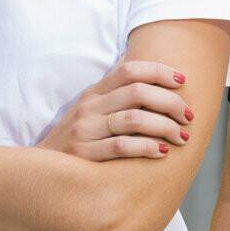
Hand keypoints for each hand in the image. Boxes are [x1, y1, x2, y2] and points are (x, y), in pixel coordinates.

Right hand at [37, 60, 194, 160]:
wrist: (40, 173)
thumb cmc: (75, 138)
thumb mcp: (89, 107)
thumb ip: (112, 87)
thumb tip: (131, 58)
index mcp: (94, 92)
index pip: (129, 70)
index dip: (159, 71)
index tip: (182, 80)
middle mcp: (89, 107)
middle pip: (138, 92)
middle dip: (170, 102)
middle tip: (188, 116)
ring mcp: (86, 130)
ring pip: (134, 119)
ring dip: (165, 127)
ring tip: (182, 137)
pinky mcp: (84, 155)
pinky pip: (122, 147)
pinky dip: (146, 147)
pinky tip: (162, 152)